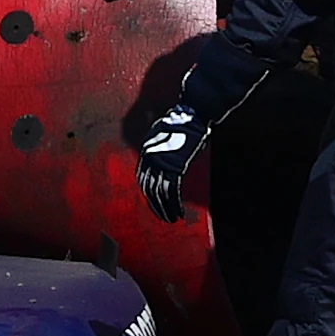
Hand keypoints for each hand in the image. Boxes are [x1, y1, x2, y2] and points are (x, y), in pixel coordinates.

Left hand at [134, 100, 214, 223]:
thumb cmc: (182, 123)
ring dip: (165, 209)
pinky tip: (178, 213)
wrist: (191, 116)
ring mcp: (161, 163)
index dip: (149, 193)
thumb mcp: (164, 134)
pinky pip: (171, 192)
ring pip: (159, 194)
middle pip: (149, 189)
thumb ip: (162, 148)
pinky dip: (174, 205)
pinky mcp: (174, 167)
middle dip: (155, 205)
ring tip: (171, 219)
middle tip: (162, 216)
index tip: (154, 202)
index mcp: (146, 151)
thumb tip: (167, 157)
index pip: (143, 178)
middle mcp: (149, 158)